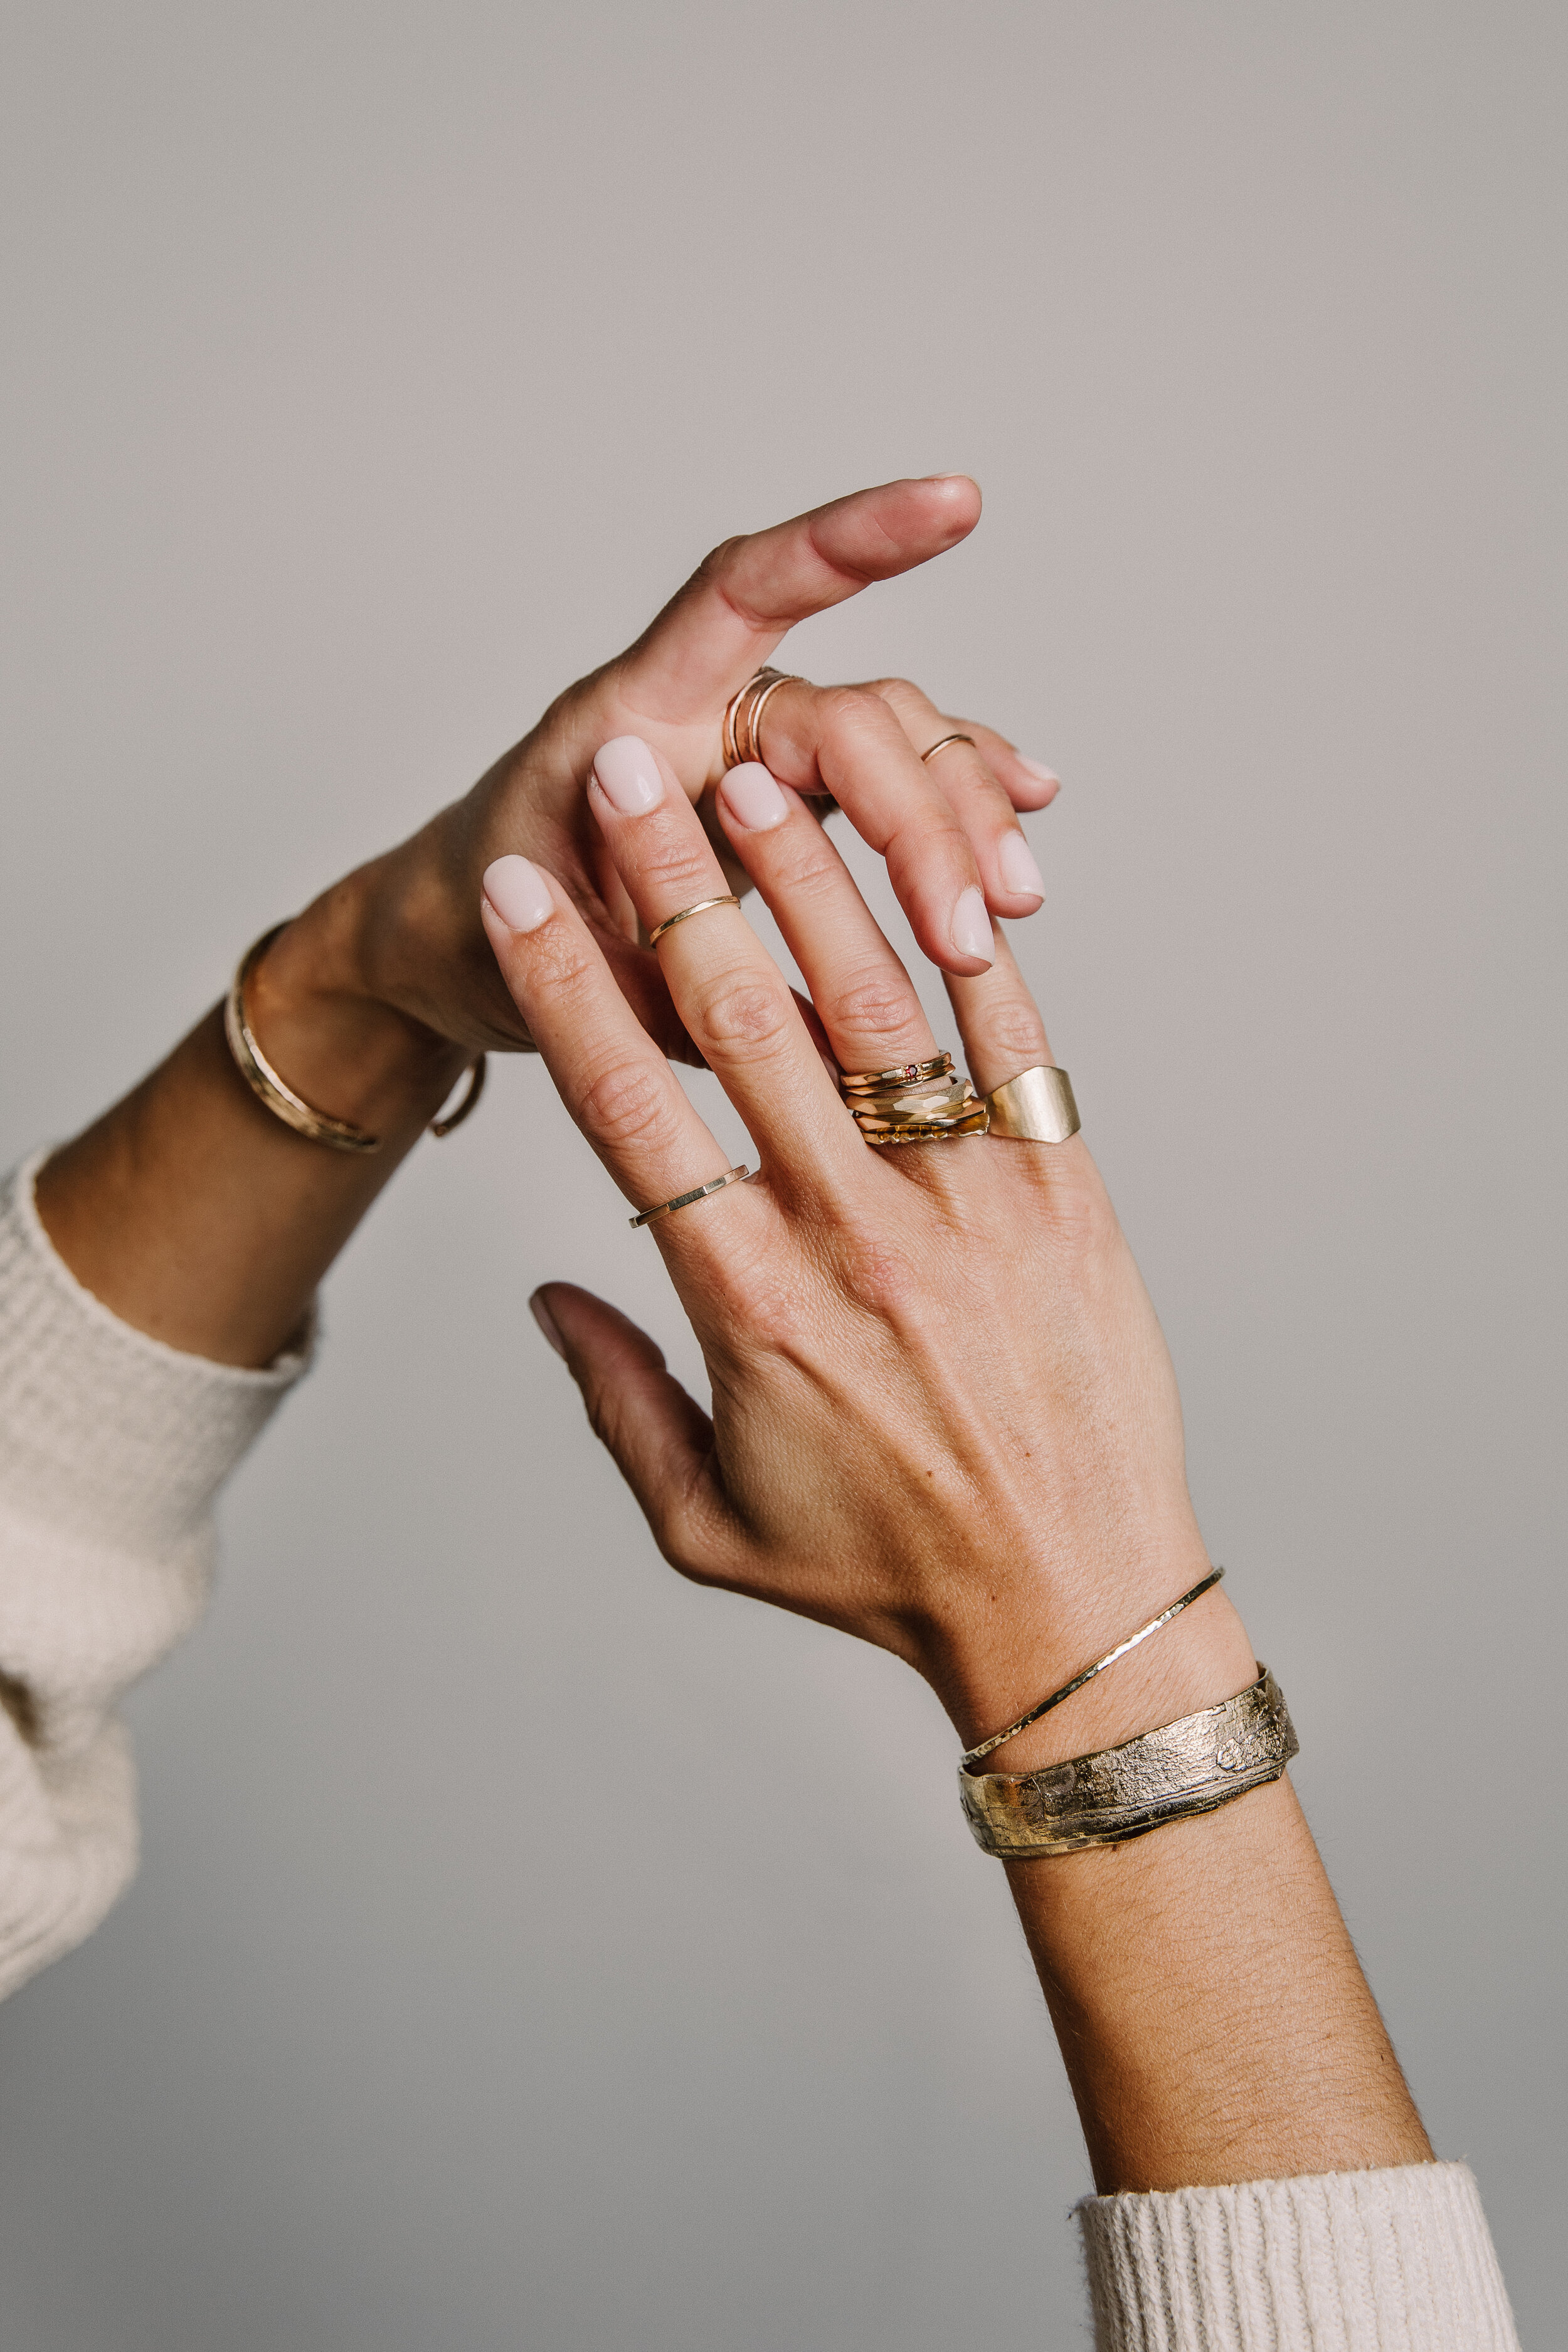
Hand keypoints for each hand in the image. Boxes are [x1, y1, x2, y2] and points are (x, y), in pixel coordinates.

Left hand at [261, 475, 1058, 1094]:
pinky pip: (888, 783)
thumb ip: (666, 966)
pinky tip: (1026, 816)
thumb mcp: (560, 972)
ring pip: (889, 748)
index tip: (951, 506)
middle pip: (852, 717)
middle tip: (970, 929)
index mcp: (629, 720)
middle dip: (928, 815)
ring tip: (1012, 907)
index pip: (743, 593)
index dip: (846, 542)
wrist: (452, 948)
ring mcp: (750, 755)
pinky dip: (957, 798)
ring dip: (960, 820)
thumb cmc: (487, 942)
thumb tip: (807, 1000)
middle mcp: (701, 716)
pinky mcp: (781, 802)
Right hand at [477, 733, 1249, 1749]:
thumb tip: (545, 1295)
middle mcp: (852, 1235)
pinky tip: (924, 857)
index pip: (629, 1113)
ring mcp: (969, 1206)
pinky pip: (1010, 1044)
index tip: (522, 893)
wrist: (1075, 1608)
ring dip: (809, 882)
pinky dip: (962, 946)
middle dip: (672, 882)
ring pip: (873, 1010)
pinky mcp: (1064, 1194)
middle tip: (626, 768)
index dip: (565, 987)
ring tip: (755, 771)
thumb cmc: (886, 1573)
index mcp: (748, 1305)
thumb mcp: (706, 1524)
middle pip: (741, 1025)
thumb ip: (614, 1400)